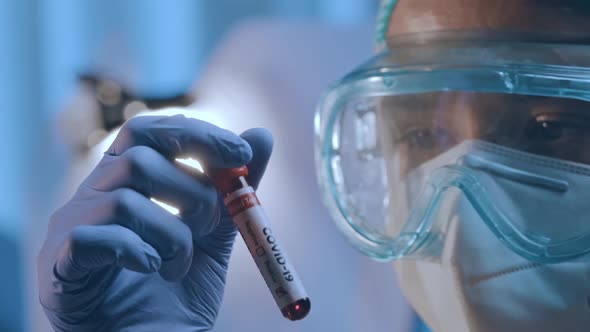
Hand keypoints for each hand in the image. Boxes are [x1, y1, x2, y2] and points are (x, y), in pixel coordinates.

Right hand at [38, 115, 272, 330]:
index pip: (150, 131)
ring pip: (125, 201)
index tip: (243, 152)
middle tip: (210, 225)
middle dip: (192, 191)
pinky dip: (139, 253)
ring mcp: (71, 226)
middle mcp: (94, 194)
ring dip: (173, 236)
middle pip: (138, 158)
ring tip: (180, 265)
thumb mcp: (217, 235)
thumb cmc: (177, 289)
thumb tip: (262, 134)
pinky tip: (152, 270)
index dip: (196, 134)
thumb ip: (235, 189)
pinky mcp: (58, 264)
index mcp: (127, 179)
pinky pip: (95, 238)